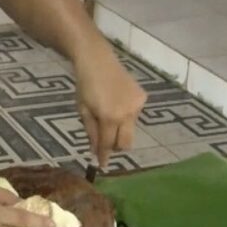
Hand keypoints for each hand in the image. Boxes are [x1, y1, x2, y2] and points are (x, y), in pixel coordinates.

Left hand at [73, 43, 145, 167]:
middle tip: (106, 142)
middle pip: (126, 143)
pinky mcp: (143, 97)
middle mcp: (127, 114)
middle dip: (116, 146)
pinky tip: (117, 103)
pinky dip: (126, 115)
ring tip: (109, 114)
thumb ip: (91, 132)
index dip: (105, 156)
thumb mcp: (83, 109)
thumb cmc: (85, 85)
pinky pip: (135, 115)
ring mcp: (137, 105)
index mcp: (109, 117)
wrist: (97, 60)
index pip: (108, 144)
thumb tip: (96, 152)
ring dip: (120, 129)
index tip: (102, 165)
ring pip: (131, 129)